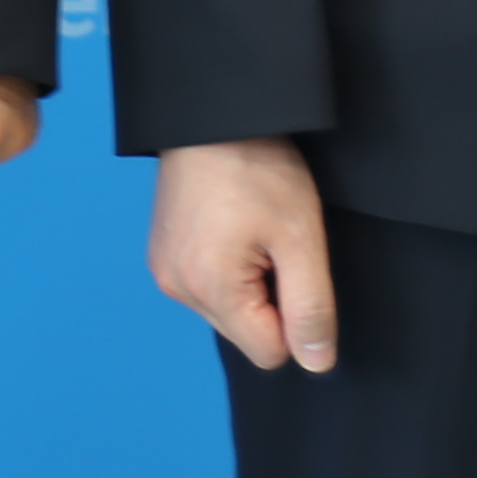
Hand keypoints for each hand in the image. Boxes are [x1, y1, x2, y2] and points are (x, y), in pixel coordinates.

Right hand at [151, 137, 339, 371]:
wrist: (212, 115)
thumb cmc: (258, 167)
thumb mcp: (302, 238)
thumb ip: (311, 308)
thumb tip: (315, 363)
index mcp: (209, 288)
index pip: (270, 352)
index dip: (295, 316)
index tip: (292, 264)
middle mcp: (176, 287)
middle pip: (245, 333)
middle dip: (269, 299)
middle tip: (273, 242)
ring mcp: (163, 270)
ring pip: (227, 311)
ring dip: (248, 283)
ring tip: (251, 228)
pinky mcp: (161, 254)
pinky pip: (206, 286)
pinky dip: (226, 268)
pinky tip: (232, 225)